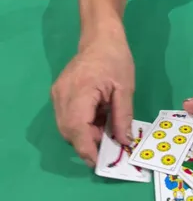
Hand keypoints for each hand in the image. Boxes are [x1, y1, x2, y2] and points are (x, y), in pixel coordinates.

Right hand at [51, 36, 133, 166]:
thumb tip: (123, 143)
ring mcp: (57, 94)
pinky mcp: (57, 93)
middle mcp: (63, 94)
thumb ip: (123, 117)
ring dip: (84, 135)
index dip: (87, 149)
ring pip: (65, 127)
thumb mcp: (125, 89)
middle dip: (87, 144)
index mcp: (81, 90)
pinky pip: (66, 118)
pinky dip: (80, 125)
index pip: (77, 128)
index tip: (100, 162)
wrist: (100, 38)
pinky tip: (96, 118)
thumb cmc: (116, 59)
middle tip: (109, 146)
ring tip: (105, 128)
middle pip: (68, 131)